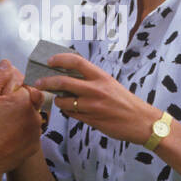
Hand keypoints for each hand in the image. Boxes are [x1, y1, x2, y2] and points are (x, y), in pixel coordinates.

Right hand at [0, 60, 43, 173]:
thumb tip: (6, 64)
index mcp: (26, 99)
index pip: (24, 85)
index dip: (12, 90)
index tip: (2, 98)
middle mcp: (36, 113)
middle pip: (29, 100)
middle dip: (17, 102)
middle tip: (0, 111)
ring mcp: (37, 131)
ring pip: (31, 116)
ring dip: (20, 116)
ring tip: (4, 124)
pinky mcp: (35, 145)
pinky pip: (31, 132)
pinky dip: (22, 131)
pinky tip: (9, 134)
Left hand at [34, 52, 159, 145]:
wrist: (141, 121)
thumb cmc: (125, 102)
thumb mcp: (110, 84)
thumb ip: (91, 80)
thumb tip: (69, 77)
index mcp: (101, 77)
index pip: (76, 62)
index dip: (59, 59)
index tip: (49, 61)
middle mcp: (96, 89)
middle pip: (63, 82)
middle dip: (46, 82)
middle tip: (39, 83)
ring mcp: (93, 106)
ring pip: (64, 102)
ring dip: (58, 101)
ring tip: (59, 100)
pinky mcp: (92, 120)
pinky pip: (72, 115)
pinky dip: (68, 112)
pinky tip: (71, 111)